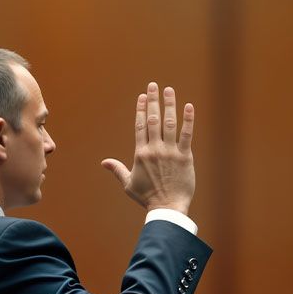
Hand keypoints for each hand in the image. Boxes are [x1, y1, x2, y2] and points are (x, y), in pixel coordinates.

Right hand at [102, 82, 195, 214]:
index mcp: (141, 154)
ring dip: (169, 104)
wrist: (167, 208)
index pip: (140, 126)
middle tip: (153, 85)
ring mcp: (170, 152)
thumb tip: (104, 162)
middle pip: (153, 120)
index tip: (142, 96)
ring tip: (169, 90)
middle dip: (153, 101)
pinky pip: (187, 134)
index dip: (141, 109)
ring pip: (169, 123)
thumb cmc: (147, 197)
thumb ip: (117, 170)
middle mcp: (155, 149)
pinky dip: (188, 120)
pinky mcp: (185, 157)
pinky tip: (188, 106)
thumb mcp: (128, 184)